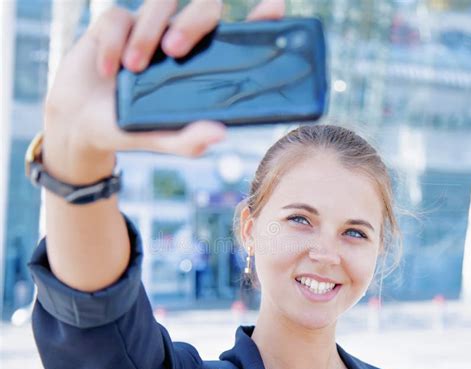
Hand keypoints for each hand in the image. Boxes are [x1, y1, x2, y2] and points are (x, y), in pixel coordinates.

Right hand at [43, 0, 284, 183]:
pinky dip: (113, 41)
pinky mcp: (117, 22)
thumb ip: (187, 139)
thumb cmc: (129, 128)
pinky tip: (106, 69)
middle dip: (194, 21)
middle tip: (174, 51)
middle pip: (205, 7)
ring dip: (147, 32)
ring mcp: (150, 28)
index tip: (275, 9)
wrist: (81, 122)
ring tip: (131, 69)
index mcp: (201, 67)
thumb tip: (220, 134)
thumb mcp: (159, 140)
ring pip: (162, 2)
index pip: (238, 36)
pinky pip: (120, 16)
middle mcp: (181, 41)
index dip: (260, 20)